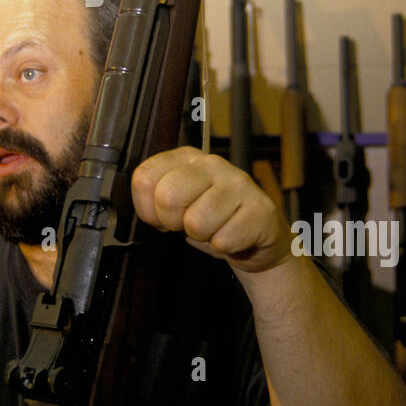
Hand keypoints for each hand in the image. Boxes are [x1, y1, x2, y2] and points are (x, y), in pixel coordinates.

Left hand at [131, 146, 293, 273]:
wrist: (257, 238)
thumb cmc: (213, 220)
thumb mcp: (178, 207)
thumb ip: (156, 201)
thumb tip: (146, 209)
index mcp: (186, 158)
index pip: (145, 176)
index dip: (147, 208)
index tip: (160, 217)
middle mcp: (212, 164)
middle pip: (167, 196)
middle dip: (172, 223)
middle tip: (187, 225)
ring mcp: (238, 184)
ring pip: (196, 222)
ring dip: (202, 236)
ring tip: (214, 229)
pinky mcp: (260, 209)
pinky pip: (223, 240)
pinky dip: (224, 247)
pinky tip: (232, 236)